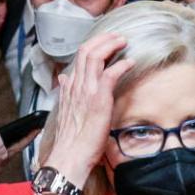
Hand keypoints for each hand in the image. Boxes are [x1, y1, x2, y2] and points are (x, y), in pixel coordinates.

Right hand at [44, 33, 133, 185]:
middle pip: (86, 50)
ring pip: (96, 56)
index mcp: (69, 88)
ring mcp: (86, 91)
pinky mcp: (98, 99)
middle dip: (103, 39)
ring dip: (112, 45)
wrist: (69, 157)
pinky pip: (110, 73)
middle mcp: (76, 86)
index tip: (106, 43)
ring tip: (123, 42)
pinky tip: (130, 62)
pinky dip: (121, 64)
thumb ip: (66, 93)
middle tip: (117, 37)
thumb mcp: (66, 112)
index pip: (79, 57)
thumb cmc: (71, 140)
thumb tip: (63, 79)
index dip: (94, 45)